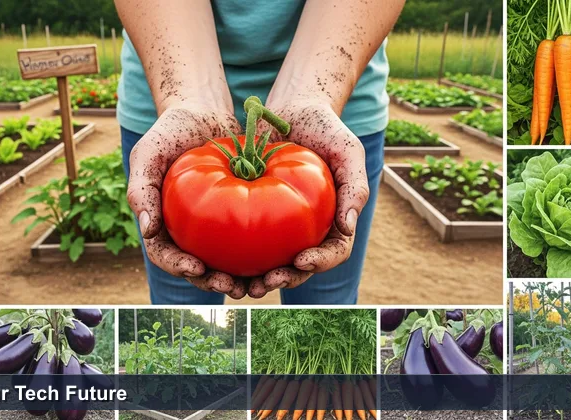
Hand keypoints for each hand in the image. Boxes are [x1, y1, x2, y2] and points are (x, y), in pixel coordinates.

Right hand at [126, 101, 248, 298]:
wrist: (204, 112)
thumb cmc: (170, 132)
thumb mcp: (148, 153)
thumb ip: (141, 188)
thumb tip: (147, 231)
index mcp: (163, 223)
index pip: (167, 254)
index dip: (179, 267)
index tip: (196, 268)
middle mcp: (188, 230)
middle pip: (199, 268)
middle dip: (214, 283)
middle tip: (232, 287)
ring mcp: (214, 225)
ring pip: (227, 261)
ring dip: (240, 278)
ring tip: (259, 284)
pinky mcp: (240, 215)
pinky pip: (252, 238)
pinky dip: (263, 253)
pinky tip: (280, 258)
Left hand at [248, 99, 369, 297]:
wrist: (291, 107)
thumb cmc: (326, 127)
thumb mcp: (347, 150)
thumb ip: (355, 187)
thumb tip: (348, 228)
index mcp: (335, 221)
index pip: (332, 252)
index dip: (318, 263)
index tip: (300, 261)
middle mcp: (308, 228)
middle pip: (299, 266)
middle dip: (283, 280)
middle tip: (264, 283)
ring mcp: (281, 223)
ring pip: (271, 260)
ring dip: (256, 278)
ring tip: (239, 285)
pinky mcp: (254, 212)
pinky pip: (244, 238)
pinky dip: (233, 254)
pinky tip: (215, 261)